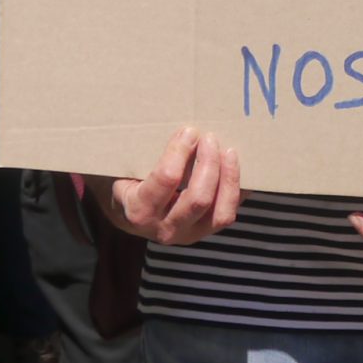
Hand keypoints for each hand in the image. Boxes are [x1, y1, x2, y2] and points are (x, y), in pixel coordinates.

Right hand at [102, 126, 240, 244]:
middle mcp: (164, 228)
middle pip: (199, 199)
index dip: (181, 151)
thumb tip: (183, 127)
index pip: (167, 179)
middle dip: (209, 163)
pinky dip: (236, 189)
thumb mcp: (126, 169)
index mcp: (139, 210)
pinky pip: (228, 213)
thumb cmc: (128, 182)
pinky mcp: (204, 232)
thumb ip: (146, 153)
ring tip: (229, 152)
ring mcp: (188, 235)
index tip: (189, 131)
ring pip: (220, 213)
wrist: (130, 216)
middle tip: (210, 138)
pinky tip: (235, 167)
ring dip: (228, 179)